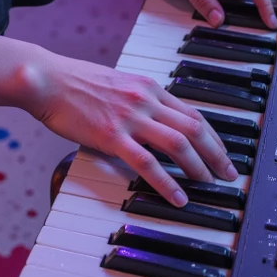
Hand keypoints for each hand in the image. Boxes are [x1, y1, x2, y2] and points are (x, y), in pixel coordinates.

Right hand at [27, 53, 237, 205]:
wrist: (46, 78)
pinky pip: (148, 163)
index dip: (214, 136)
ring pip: (179, 144)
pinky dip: (168, 183)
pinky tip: (178, 197)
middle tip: (229, 174)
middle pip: (195, 128)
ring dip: (199, 167)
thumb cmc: (75, 82)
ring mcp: (129, 117)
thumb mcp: (116, 83)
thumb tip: (157, 119)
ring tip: (208, 185)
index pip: (192, 112)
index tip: (223, 153)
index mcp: (147, 86)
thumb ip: (139, 99)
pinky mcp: (112, 136)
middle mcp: (144, 99)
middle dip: (217, 154)